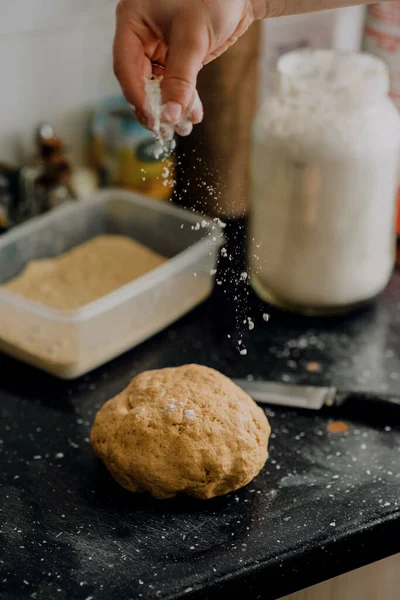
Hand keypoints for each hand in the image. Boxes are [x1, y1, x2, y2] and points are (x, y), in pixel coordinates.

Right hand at [113, 0, 262, 131]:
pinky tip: (192, 115)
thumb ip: (180, 79)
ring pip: (157, 86)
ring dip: (170, 108)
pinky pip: (173, 84)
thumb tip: (169, 115)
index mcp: (132, 21)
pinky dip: (183, 100)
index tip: (152, 119)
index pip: (125, 67)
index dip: (137, 97)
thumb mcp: (193, 39)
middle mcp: (140, 36)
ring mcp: (157, 48)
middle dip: (155, 107)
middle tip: (165, 131)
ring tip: (183, 128)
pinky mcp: (174, 57)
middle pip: (139, 81)